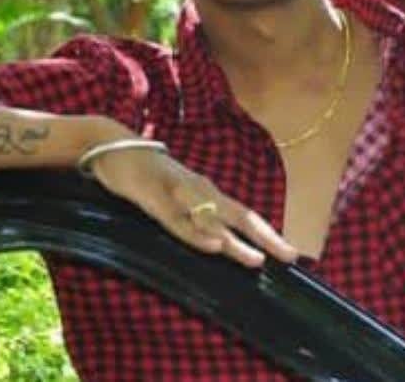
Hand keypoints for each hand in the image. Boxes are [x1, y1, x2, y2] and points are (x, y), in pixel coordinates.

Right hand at [86, 139, 298, 267]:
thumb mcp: (177, 196)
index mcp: (207, 192)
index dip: (269, 234)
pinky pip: (178, 220)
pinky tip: (213, 244)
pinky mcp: (154, 197)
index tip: (292, 255)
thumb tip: (222, 237)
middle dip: (266, 238)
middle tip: (291, 256)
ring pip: (211, 220)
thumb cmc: (148, 176)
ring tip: (256, 260)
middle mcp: (200, 190)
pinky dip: (196, 233)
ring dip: (234, 241)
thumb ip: (197, 214)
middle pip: (240, 216)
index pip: (245, 216)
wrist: (112, 145)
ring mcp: (178, 193)